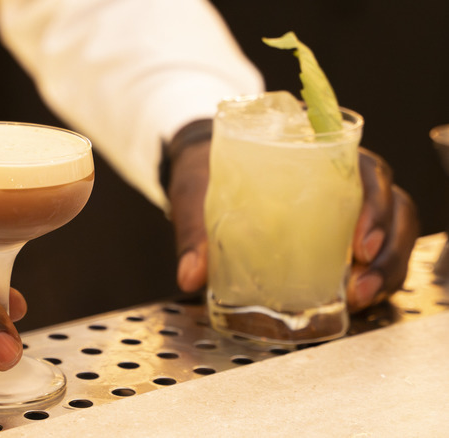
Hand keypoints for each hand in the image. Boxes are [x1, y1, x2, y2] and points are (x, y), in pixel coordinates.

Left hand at [166, 128, 419, 312]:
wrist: (198, 170)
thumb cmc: (205, 171)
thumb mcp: (197, 193)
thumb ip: (195, 232)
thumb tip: (190, 276)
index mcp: (315, 152)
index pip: (367, 171)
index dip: (376, 206)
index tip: (361, 243)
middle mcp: (340, 178)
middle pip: (392, 205)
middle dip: (388, 247)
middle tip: (361, 280)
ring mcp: (344, 208)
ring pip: (392, 231)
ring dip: (387, 267)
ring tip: (361, 297)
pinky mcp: (337, 235)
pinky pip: (373, 253)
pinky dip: (375, 276)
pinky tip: (359, 299)